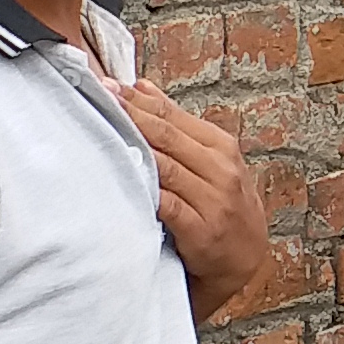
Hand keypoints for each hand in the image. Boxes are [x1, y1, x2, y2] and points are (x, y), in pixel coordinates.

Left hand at [121, 81, 265, 321]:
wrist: (245, 258)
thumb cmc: (221, 206)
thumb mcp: (209, 161)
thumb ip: (176, 126)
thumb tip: (142, 87)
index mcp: (221, 146)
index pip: (172, 116)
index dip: (137, 99)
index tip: (108, 85)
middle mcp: (221, 169)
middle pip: (166, 136)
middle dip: (130, 115)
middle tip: (99, 97)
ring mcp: (214, 200)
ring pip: (164, 167)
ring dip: (132, 147)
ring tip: (102, 130)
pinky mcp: (203, 230)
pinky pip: (168, 205)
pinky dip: (146, 191)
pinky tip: (122, 178)